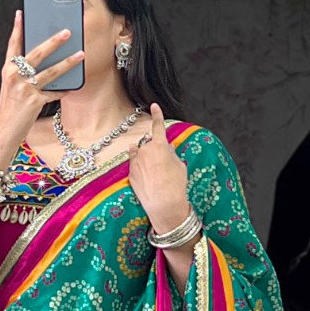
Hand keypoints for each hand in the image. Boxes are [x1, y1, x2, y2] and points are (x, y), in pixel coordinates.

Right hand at [0, 10, 85, 146]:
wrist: (4, 132)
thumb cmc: (9, 111)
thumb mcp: (11, 88)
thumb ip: (22, 74)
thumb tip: (40, 63)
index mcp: (8, 70)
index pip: (13, 45)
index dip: (17, 28)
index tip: (21, 13)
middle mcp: (15, 76)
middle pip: (37, 53)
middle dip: (54, 41)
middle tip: (67, 31)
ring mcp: (25, 88)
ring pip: (51, 71)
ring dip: (68, 62)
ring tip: (80, 54)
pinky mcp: (34, 101)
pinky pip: (54, 92)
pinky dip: (63, 90)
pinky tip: (72, 86)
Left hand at [124, 103, 189, 233]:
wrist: (163, 205)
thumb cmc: (176, 185)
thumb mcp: (179, 166)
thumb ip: (171, 153)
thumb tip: (166, 147)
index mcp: (160, 145)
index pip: (158, 126)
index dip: (157, 115)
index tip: (154, 105)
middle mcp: (145, 150)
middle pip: (149, 144)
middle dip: (155, 149)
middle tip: (163, 165)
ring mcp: (136, 161)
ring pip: (140, 153)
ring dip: (145, 157)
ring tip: (154, 173)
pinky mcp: (130, 174)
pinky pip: (134, 165)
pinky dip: (139, 167)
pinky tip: (147, 177)